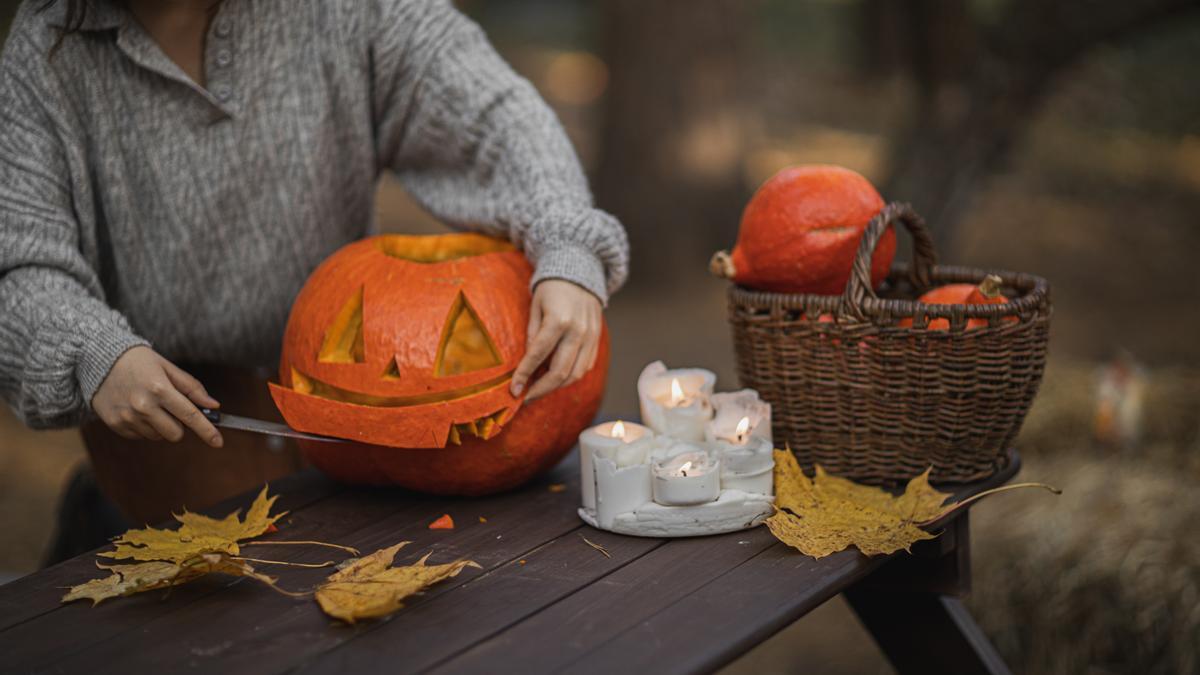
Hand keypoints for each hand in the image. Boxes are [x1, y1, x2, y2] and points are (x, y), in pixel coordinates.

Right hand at [92, 346, 223, 446]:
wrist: (99, 360)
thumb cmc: (139, 362)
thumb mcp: (168, 368)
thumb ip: (192, 388)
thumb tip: (213, 406)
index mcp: (159, 389)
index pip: (190, 416)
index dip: (207, 431)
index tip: (218, 442)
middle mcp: (143, 406)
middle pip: (175, 434)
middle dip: (180, 425)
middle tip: (171, 408)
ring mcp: (127, 417)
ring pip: (158, 436)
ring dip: (160, 425)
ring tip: (149, 404)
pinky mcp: (115, 424)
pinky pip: (141, 436)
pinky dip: (144, 426)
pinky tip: (136, 409)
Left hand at [511, 279, 601, 400]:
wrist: (580, 275)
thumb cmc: (551, 290)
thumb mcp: (534, 307)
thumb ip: (532, 335)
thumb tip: (528, 364)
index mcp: (559, 320)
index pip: (538, 355)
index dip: (524, 375)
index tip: (513, 390)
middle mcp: (578, 331)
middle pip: (560, 372)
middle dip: (540, 390)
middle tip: (525, 397)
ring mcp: (591, 338)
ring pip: (575, 374)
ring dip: (555, 387)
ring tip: (538, 390)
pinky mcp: (597, 341)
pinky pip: (585, 367)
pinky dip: (570, 377)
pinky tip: (555, 378)